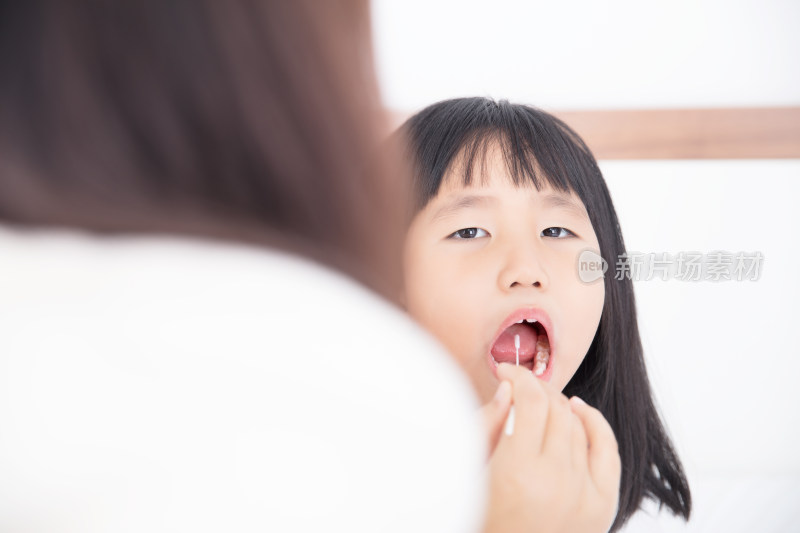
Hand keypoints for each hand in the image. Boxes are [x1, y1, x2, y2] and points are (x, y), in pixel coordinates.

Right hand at [482, 363, 620, 532]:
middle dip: (535, 387)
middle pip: (556, 408)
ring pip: (579, 424)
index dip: (518, 377)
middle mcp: (557, 481)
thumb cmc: (479, 518)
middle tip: (518, 386)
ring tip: (539, 400)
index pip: (530, 400)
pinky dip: (595, 424)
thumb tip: (509, 387)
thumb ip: (488, 425)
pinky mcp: (602, 506)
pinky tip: (578, 410)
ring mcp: (585, 495)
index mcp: (518, 472)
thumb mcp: (471, 472)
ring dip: (558, 404)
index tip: (506, 373)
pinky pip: (607, 450)